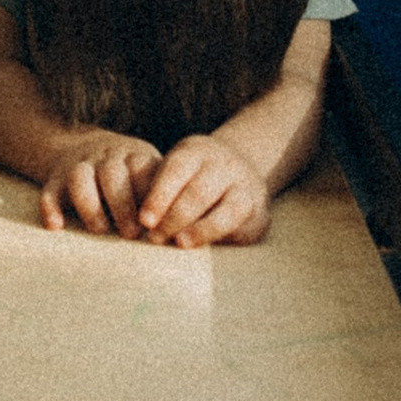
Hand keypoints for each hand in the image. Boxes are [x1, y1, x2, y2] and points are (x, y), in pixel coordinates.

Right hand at [40, 131, 160, 236]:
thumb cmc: (129, 174)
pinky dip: (50, 207)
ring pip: (80, 177)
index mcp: (134, 156)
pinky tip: (56, 226)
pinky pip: (49, 189)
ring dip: (90, 205)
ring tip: (100, 230)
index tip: (155, 224)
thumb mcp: (148, 173)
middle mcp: (105, 157)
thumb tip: (181, 229)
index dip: (148, 196)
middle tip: (131, 234)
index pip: (142, 170)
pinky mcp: (55, 177)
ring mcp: (78, 165)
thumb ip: (161, 195)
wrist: (83, 144)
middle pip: (112, 174)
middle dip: (122, 204)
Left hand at [137, 132, 271, 246]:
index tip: (144, 221)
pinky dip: (223, 239)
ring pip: (227, 211)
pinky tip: (207, 249)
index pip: (176, 170)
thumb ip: (160, 191)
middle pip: (199, 192)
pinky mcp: (261, 213)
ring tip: (181, 243)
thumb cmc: (192, 176)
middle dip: (175, 218)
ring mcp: (246, 187)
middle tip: (155, 238)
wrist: (240, 168)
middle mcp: (224, 165)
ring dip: (202, 230)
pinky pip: (244, 228)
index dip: (159, 197)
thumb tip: (139, 225)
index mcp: (196, 152)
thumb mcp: (176, 170)